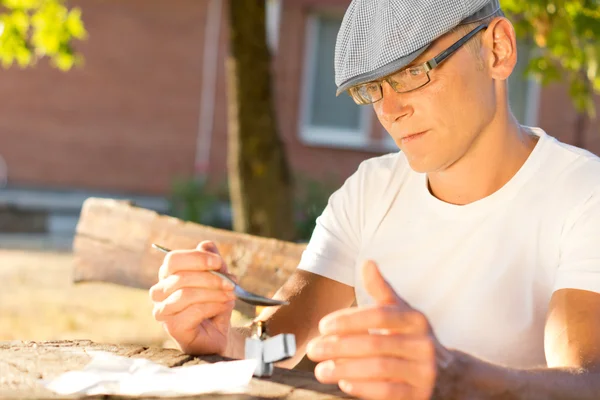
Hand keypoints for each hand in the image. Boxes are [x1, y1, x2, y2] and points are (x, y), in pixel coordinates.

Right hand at [149, 241, 236, 355]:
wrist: (217, 334)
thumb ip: (212, 261)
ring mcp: (162, 311)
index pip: (173, 259)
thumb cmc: (214, 304)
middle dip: (211, 278)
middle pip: (181, 276)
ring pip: (187, 294)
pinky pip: (193, 311)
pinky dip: (214, 306)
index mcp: (167, 276)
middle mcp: (159, 293)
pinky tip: (224, 307)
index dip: (197, 258)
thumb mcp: (217, 278)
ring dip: (214, 293)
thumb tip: (206, 245)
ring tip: (231, 295)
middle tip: (232, 283)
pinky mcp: (172, 328)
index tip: (218, 262)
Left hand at [307, 261, 447, 399]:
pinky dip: (363, 388)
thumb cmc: (412, 339)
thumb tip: (367, 263)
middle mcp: (424, 344)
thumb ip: (382, 291)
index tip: (322, 326)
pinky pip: (388, 392)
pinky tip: (344, 384)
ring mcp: (424, 372)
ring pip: (379, 368)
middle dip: (338, 347)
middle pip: (374, 343)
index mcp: (416, 320)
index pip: (378, 315)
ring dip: (344, 369)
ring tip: (320, 370)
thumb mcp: (401, 313)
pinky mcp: (420, 396)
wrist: (448, 376)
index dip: (348, 320)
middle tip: (313, 350)